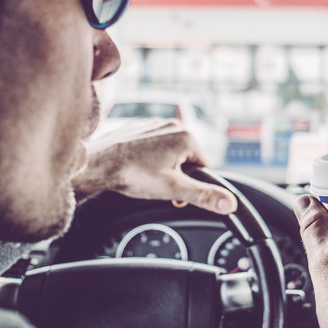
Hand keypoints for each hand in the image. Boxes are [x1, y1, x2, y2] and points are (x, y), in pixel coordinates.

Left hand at [72, 120, 236, 213]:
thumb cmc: (133, 174)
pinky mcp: (139, 128)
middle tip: (160, 187)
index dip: (193, 185)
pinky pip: (153, 146)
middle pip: (187, 159)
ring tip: (146, 178)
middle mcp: (172, 125)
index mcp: (187, 137)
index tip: (176, 193)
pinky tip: (137, 168)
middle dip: (177, 177)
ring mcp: (154, 124)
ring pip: (169, 153)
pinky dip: (148, 159)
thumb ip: (205, 196)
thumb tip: (229, 203)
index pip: (204, 166)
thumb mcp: (174, 189)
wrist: (97, 164)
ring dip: (163, 168)